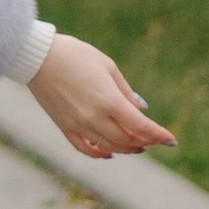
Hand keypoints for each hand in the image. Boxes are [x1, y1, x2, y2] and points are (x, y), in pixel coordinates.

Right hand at [28, 33, 174, 159]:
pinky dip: (100, 154)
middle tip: (155, 140)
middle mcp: (94, 117)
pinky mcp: (64, 126)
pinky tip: (109, 153)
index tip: (171, 140)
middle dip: (145, 141)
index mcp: (108, 100)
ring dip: (127, 148)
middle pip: (127, 139)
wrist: (37, 56)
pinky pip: (85, 148)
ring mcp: (78, 124)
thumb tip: (140, 109)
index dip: (158, 135)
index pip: (141, 126)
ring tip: (137, 145)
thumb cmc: (74, 54)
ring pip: (109, 146)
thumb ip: (125, 91)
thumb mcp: (106, 66)